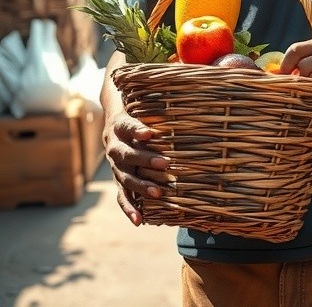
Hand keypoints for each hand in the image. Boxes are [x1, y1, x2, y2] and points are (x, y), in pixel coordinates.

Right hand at [103, 108, 170, 225]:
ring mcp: (115, 166)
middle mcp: (114, 147)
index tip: (150, 133)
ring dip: (141, 186)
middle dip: (146, 160)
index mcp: (119, 126)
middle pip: (127, 154)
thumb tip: (186, 103)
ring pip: (125, 177)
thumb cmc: (137, 116)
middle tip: (165, 163)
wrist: (114, 129)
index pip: (127, 126)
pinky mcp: (118, 181)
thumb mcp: (142, 108)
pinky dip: (129, 209)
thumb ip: (157, 109)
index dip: (137, 130)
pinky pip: (122, 196)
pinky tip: (139, 221)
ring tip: (157, 192)